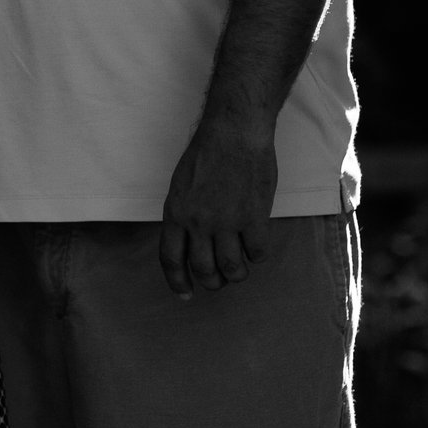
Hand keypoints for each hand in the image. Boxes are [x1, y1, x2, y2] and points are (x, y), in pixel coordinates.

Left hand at [158, 113, 279, 297]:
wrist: (234, 133)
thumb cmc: (207, 154)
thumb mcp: (181, 185)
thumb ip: (184, 215)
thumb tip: (190, 242)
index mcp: (175, 213)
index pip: (170, 258)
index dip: (177, 282)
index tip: (185, 295)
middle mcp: (198, 222)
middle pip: (203, 270)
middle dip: (211, 282)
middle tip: (218, 281)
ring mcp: (226, 222)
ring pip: (231, 269)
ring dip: (236, 274)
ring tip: (238, 268)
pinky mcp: (254, 219)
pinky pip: (257, 253)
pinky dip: (257, 255)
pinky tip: (256, 244)